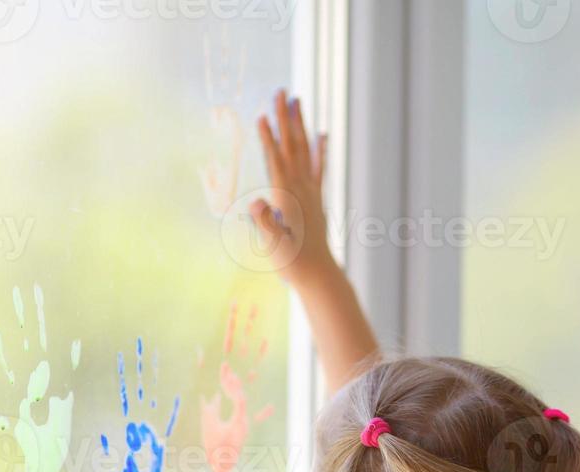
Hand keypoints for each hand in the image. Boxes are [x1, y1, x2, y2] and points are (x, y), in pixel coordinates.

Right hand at [253, 89, 333, 287]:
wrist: (316, 272)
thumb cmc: (290, 261)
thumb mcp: (273, 245)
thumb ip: (266, 223)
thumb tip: (257, 204)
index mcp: (287, 196)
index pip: (276, 160)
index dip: (268, 138)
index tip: (262, 115)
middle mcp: (301, 187)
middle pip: (292, 145)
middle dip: (286, 118)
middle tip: (281, 91)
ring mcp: (311, 190)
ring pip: (305, 149)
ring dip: (300, 124)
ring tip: (297, 100)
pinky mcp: (317, 197)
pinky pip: (319, 166)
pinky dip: (321, 148)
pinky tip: (322, 133)